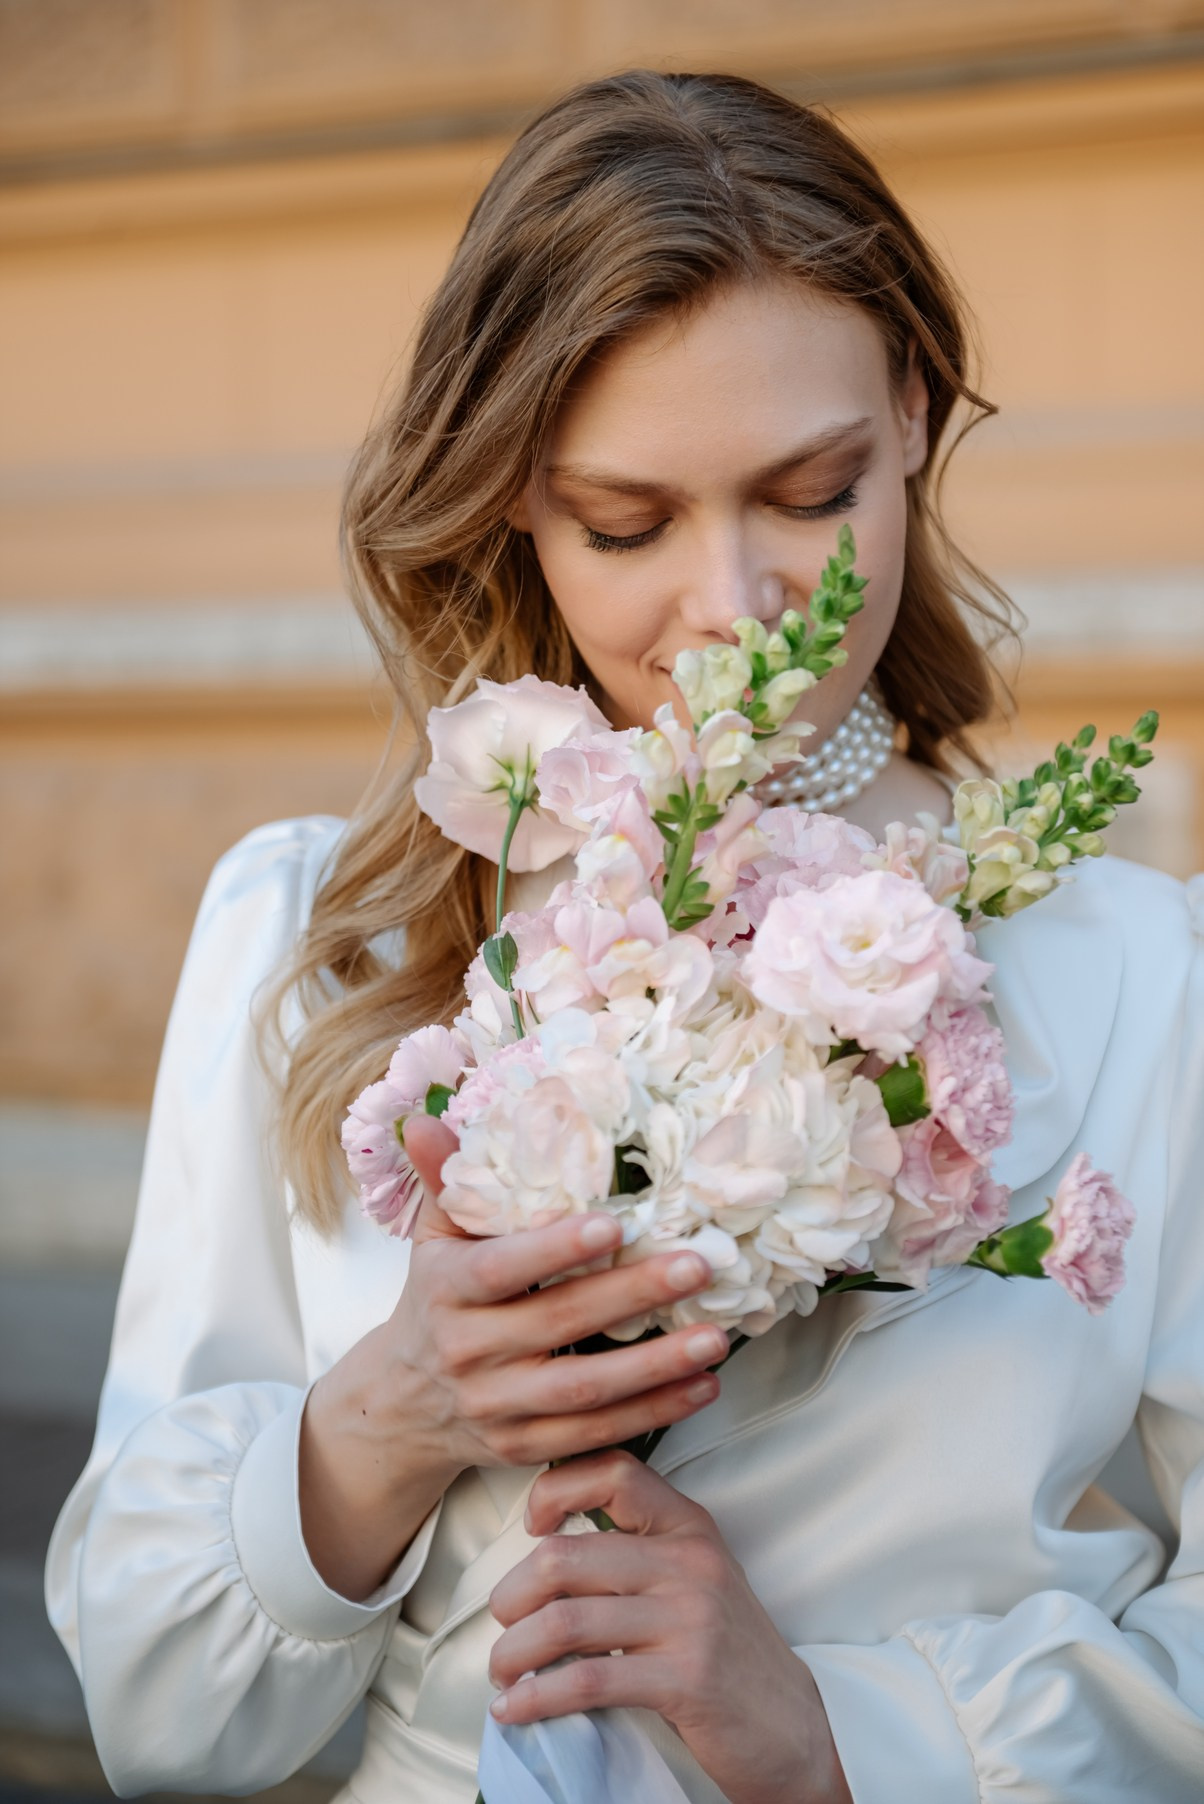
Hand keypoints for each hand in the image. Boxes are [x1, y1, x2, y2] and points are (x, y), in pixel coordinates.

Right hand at [299, 1118, 726, 1599]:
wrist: (402, 1404)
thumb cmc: (435, 1301)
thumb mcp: (431, 1238)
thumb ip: (443, 1179)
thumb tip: (429, 1119)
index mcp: (447, 1289)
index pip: (501, 1268)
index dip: (555, 1250)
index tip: (612, 1226)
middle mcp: (469, 1350)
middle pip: (559, 1324)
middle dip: (633, 1296)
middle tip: (698, 1266)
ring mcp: (497, 1406)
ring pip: (584, 1390)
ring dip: (657, 1367)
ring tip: (716, 1338)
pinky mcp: (524, 1448)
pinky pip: (595, 1434)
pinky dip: (653, 1412)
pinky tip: (701, 1386)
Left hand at [488, 1452, 851, 1803]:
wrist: (793, 1729)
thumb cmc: (725, 1655)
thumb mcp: (692, 1582)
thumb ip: (636, 1555)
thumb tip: (543, 1554)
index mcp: (688, 1527)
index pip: (613, 1473)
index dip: (556, 1490)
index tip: (532, 1527)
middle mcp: (690, 1561)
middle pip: (567, 1556)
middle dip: (513, 1595)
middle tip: (501, 1624)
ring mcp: (691, 1619)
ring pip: (567, 1620)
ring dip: (515, 1651)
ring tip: (502, 1672)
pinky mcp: (687, 1679)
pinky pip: (588, 1680)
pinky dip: (537, 1697)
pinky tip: (515, 1709)